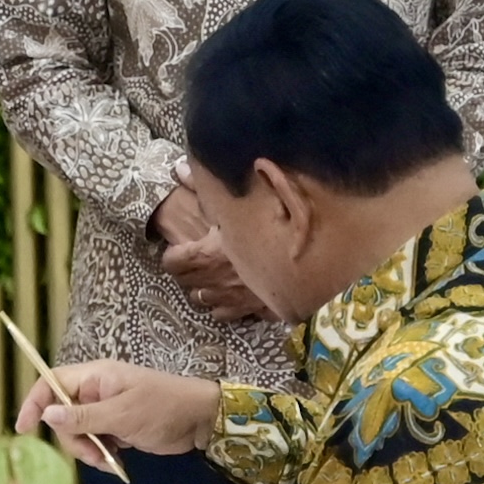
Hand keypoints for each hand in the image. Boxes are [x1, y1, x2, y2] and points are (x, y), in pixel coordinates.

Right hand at [15, 358, 220, 464]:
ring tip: (110, 462)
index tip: (24, 428)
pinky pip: (95, 442)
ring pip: (78, 433)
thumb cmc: (163, 408)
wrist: (201, 420)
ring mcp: (106, 410)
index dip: (35, 402)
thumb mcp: (122, 414)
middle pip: (62, 414)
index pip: (52, 383)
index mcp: (96, 377)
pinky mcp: (116, 427)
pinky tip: (117, 463)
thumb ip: (84, 417)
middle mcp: (96, 391)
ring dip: (88, 451)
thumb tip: (47, 416)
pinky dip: (101, 455)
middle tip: (94, 455)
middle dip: (73, 439)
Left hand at [152, 181, 264, 320]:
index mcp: (206, 256)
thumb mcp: (237, 201)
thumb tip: (180, 169)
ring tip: (212, 277)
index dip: (172, 255)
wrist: (311, 258)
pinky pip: (231, 314)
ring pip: (205, 302)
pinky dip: (228, 306)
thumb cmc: (271, 224)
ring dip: (205, 290)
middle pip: (185, 283)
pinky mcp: (255, 310)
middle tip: (194, 260)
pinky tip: (235, 294)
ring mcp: (234, 300)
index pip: (172, 262)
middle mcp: (215, 282)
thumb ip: (205, 187)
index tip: (178, 247)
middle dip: (186, 272)